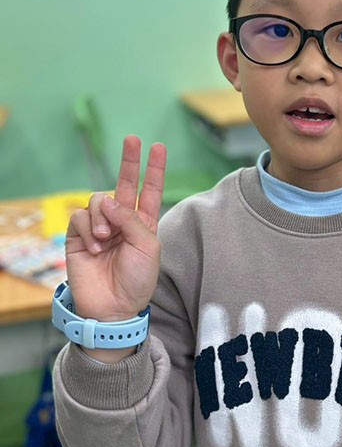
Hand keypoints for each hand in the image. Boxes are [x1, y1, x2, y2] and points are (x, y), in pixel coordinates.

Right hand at [65, 135, 166, 323]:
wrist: (113, 306)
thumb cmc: (136, 280)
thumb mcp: (147, 247)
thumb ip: (132, 219)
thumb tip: (108, 199)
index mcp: (144, 224)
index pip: (150, 190)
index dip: (154, 169)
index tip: (158, 147)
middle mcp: (122, 221)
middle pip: (124, 184)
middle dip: (129, 161)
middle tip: (132, 139)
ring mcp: (100, 227)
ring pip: (98, 199)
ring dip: (103, 216)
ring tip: (106, 239)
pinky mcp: (78, 236)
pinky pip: (80, 216)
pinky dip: (89, 227)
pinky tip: (96, 245)